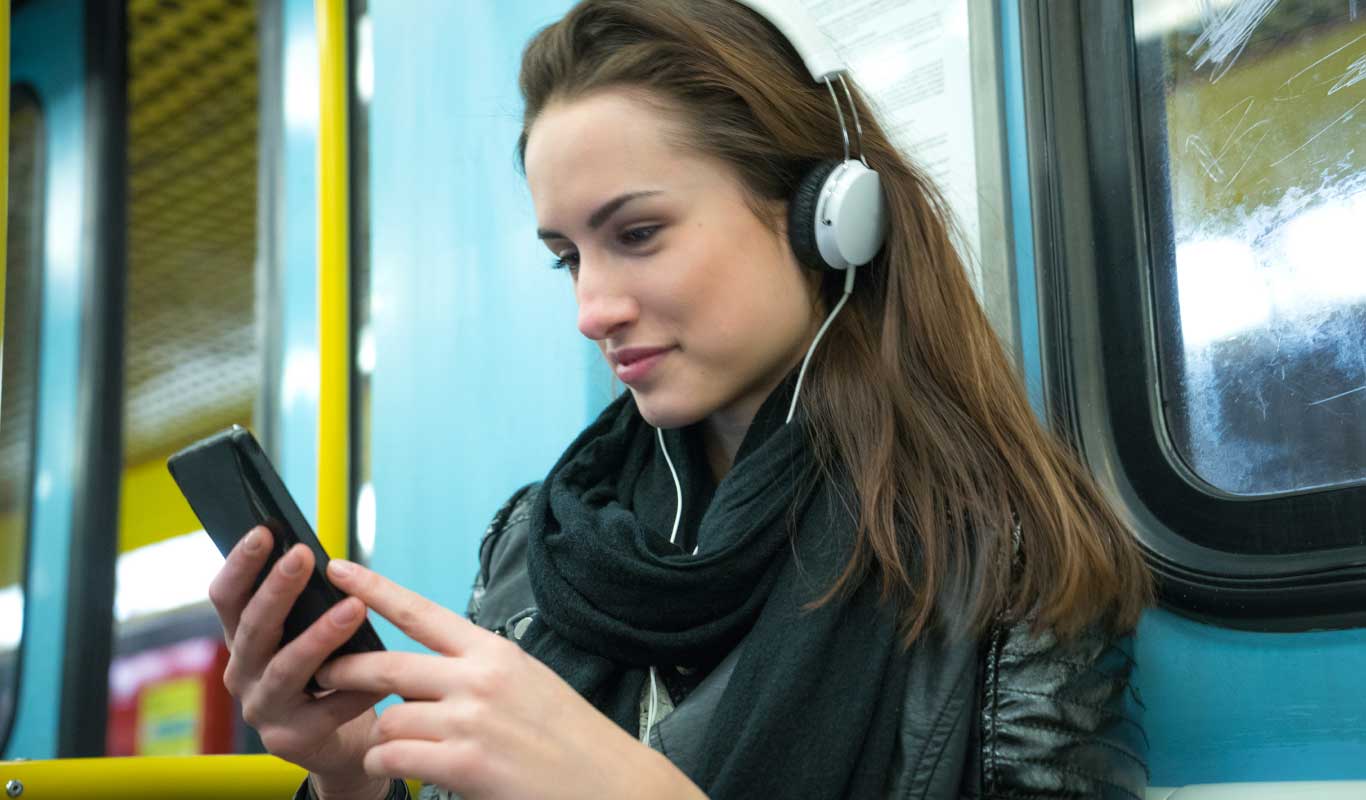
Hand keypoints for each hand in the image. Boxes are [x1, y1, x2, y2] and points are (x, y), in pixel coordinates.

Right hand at [208, 527, 390, 799]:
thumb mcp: (307, 634)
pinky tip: (380, 675)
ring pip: (286, 668)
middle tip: (304, 555)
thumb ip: (307, 605)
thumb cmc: (327, 672)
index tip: (264, 531)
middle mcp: (243, 672)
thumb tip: (328, 558)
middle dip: (277, 589)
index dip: (240, 564)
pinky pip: (326, 711)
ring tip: (352, 608)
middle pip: (254, 628)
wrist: (339, 742)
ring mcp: (262, 709)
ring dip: (319, 636)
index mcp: (243, 639)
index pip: (227, 597)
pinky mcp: (290, 740)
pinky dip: (355, 689)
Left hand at [315, 559, 707, 799]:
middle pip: (387, 665)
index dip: (373, 589)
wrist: (607, 781)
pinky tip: (405, 768)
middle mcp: (478, 678)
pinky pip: (394, 757)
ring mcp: (469, 720)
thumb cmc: (568, 737)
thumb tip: (420, 680)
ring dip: (382, 736)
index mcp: (493, 651)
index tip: (339, 569)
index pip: (420, 612)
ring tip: (400, 748)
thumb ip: (475, 672)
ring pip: (388, 719)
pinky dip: (388, 765)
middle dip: (346, 669)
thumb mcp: (527, 681)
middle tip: (327, 673)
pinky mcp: (463, 762)